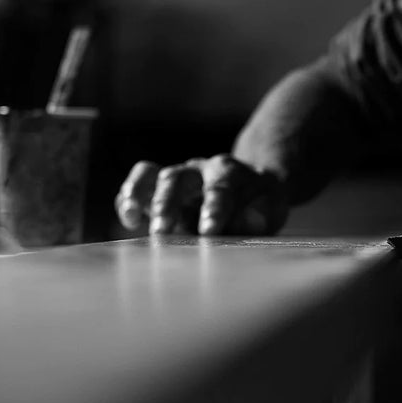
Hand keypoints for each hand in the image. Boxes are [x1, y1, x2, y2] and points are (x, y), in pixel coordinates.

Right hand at [115, 154, 288, 235]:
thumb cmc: (260, 202)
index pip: (220, 188)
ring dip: (142, 197)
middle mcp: (199, 171)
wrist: (249, 188)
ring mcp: (178, 177)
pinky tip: (129, 218)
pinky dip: (128, 196)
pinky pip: (139, 183)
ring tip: (133, 218)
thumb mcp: (272, 205)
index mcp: (229, 172)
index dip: (214, 209)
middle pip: (179, 179)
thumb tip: (251, 219)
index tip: (209, 231)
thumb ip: (263, 213)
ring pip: (155, 176)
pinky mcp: (160, 188)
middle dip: (169, 204)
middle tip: (162, 231)